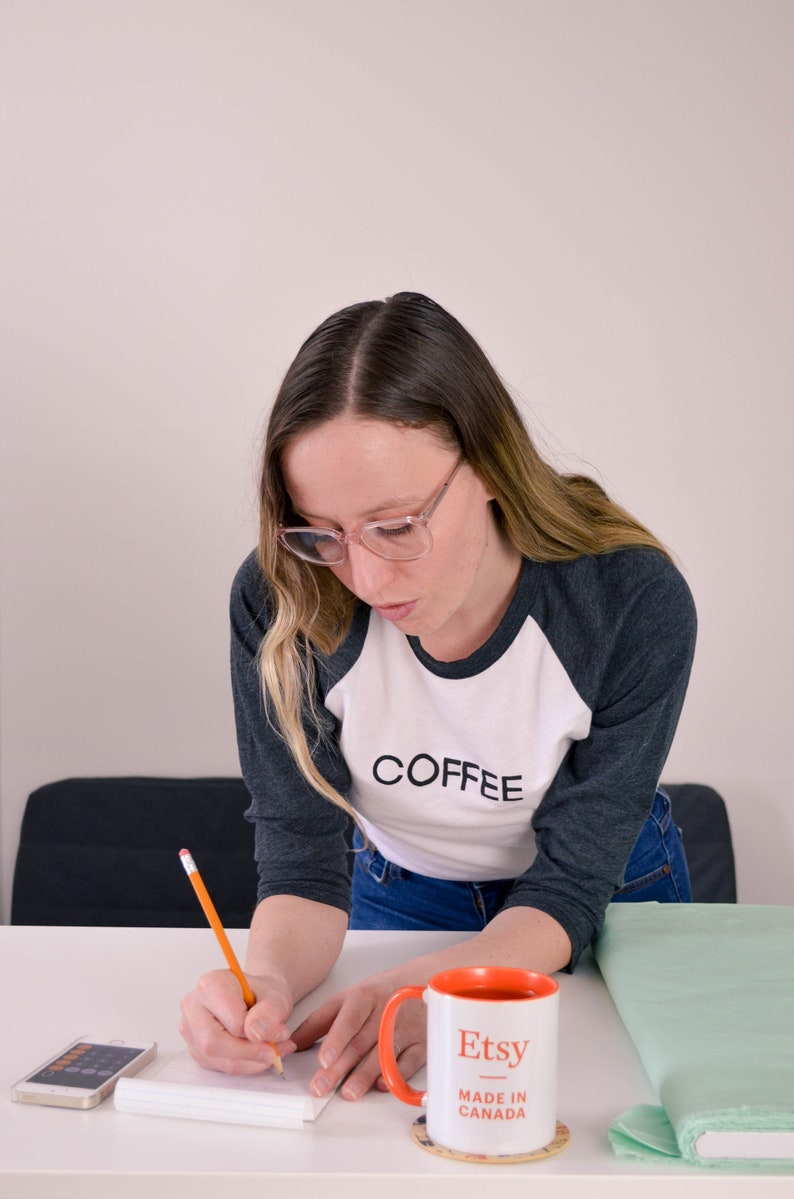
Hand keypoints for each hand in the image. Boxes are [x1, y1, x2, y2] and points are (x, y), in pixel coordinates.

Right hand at [179, 968, 296, 1074]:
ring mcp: (191, 1029)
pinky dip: (244, 1066)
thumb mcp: (276, 996)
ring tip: (273, 1052)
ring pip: (217, 1059)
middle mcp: (193, 1005)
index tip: (279, 1033)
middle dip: (250, 1053)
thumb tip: (255, 1032)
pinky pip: (218, 1066)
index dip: (256, 1033)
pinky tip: (259, 1055)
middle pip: (213, 1043)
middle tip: (275, 1051)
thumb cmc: (262, 994)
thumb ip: (269, 1012)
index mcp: (211, 984)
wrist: (258, 997)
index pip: (230, 1021)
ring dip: (250, 1062)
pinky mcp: (196, 1048)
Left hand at [290, 967, 426, 1100]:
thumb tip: (292, 1044)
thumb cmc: (378, 993)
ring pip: (383, 1053)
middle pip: (361, 1042)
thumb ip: (319, 1022)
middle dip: (340, 1067)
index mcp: (363, 998)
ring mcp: (404, 1028)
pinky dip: (397, 1074)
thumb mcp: (346, 999)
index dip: (336, 1039)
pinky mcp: (421, 1043)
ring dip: (365, 1074)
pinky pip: (410, 1061)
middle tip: (321, 1087)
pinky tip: (383, 1085)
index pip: (348, 1019)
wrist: (421, 980)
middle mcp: (384, 1012)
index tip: (323, 1059)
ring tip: (348, 1092)